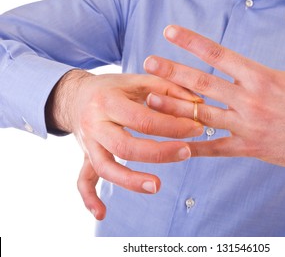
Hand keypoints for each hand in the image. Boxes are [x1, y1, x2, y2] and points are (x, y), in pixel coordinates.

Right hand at [46, 71, 202, 219]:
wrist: (76, 96)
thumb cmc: (113, 88)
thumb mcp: (138, 81)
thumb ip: (168, 88)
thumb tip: (198, 102)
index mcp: (108, 101)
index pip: (143, 119)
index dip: (172, 126)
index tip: (196, 129)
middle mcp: (95, 124)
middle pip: (125, 146)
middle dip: (159, 152)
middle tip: (186, 152)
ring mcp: (88, 144)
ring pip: (105, 168)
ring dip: (131, 181)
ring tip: (157, 186)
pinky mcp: (86, 157)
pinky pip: (83, 180)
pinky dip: (90, 198)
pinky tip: (102, 214)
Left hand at [144, 0, 284, 178]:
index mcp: (262, 77)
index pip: (219, 54)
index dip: (192, 42)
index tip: (170, 32)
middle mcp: (250, 101)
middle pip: (203, 83)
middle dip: (173, 72)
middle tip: (147, 63)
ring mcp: (247, 126)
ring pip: (203, 116)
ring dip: (175, 107)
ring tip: (150, 99)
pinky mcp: (248, 148)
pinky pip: (216, 148)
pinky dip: (195, 147)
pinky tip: (174, 144)